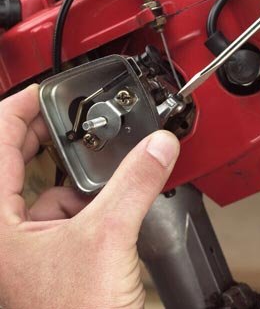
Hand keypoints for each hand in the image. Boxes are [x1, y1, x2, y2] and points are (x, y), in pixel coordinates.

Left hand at [0, 85, 179, 308]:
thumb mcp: (107, 240)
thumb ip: (135, 183)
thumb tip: (158, 146)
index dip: (20, 107)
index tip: (47, 89)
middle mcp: (1, 233)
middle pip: (13, 159)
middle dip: (45, 132)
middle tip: (71, 112)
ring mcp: (20, 245)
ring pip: (39, 185)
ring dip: (67, 166)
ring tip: (94, 152)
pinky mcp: (44, 254)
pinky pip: (58, 209)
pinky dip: (81, 195)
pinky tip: (103, 197)